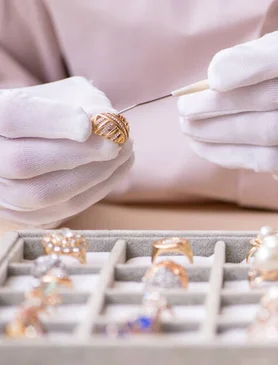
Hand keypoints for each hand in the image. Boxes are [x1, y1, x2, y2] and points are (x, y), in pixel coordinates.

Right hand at [0, 77, 133, 227]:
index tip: (90, 124)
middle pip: (23, 161)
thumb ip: (89, 102)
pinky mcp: (18, 215)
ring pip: (41, 194)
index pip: (12, 116)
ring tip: (124, 153)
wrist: (38, 138)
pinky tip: (114, 172)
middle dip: (81, 154)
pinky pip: (56, 212)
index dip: (53, 121)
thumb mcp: (69, 94)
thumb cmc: (56, 111)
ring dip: (93, 176)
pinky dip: (92, 193)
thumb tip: (110, 121)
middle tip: (119, 142)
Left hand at [178, 27, 277, 199]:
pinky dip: (235, 154)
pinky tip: (209, 149)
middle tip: (185, 109)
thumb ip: (266, 59)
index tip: (212, 77)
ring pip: (269, 132)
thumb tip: (212, 80)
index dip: (249, 64)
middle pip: (273, 97)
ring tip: (189, 129)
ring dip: (221, 133)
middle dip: (220, 104)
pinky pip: (272, 159)